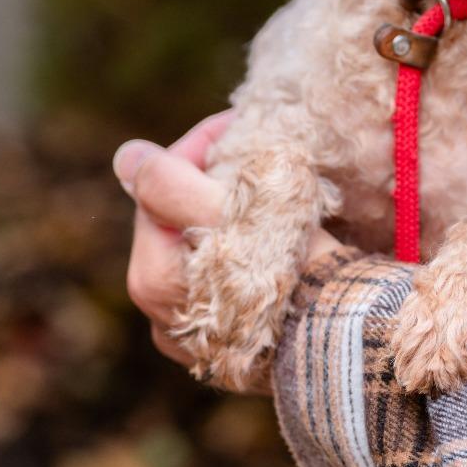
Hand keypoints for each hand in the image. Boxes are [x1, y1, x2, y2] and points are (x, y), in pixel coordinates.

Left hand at [113, 111, 336, 392]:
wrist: (341, 339)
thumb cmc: (287, 268)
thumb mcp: (230, 212)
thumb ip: (170, 184)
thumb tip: (125, 155)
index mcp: (152, 274)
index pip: (161, 184)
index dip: (201, 144)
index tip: (242, 123)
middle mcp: (160, 310)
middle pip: (176, 216)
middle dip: (210, 177)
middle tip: (254, 151)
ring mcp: (193, 332)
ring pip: (201, 246)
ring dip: (229, 211)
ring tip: (267, 190)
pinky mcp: (228, 344)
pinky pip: (224, 278)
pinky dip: (242, 249)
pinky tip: (273, 238)